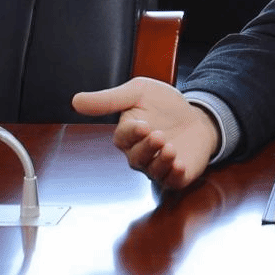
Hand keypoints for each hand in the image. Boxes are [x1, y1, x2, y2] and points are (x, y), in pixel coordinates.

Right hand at [72, 78, 218, 190]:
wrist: (198, 115)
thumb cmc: (165, 105)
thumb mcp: (139, 92)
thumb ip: (109, 99)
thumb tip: (76, 101)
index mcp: (128, 135)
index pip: (123, 138)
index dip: (131, 133)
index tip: (142, 125)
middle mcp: (140, 154)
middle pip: (136, 158)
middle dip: (147, 148)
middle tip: (159, 136)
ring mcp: (159, 165)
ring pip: (152, 171)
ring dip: (160, 162)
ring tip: (170, 149)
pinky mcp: (177, 174)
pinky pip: (172, 182)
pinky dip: (174, 176)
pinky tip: (180, 165)